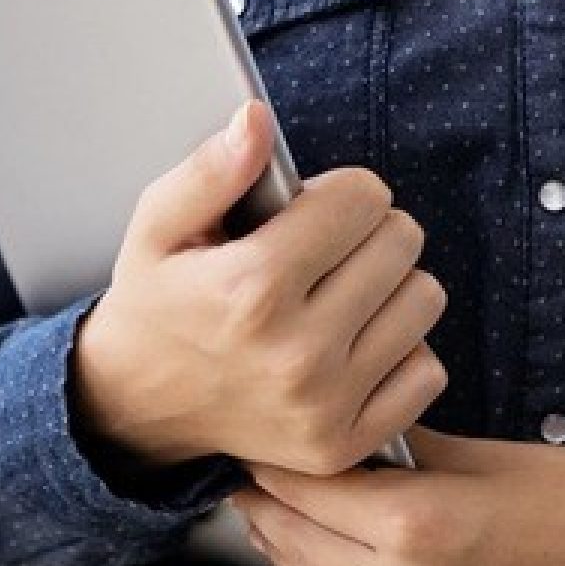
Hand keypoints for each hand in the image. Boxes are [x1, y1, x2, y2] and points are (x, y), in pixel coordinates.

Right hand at [69, 103, 447, 477]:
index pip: (363, 198)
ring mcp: (325, 406)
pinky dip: (398, 353)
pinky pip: (427, 372)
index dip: (341, 191)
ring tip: (339, 295)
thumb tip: (255, 120)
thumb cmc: (156, 305)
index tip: (314, 209)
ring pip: (424, 301)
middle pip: (402, 243)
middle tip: (326, 251)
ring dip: (389, 288)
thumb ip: (210, 170)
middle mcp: (296, 351)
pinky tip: (350, 347)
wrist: (137, 407)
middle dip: (368, 232)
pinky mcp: (345, 445)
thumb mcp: (157, 226)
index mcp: (252, 287)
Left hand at [233, 435, 564, 565]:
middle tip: (251, 484)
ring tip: (282, 528)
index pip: (309, 495)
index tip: (252, 447)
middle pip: (303, 552)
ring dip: (298, 565)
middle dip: (271, 514)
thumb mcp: (483, 454)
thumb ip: (402, 453)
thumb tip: (341, 435)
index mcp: (420, 529)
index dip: (273, 469)